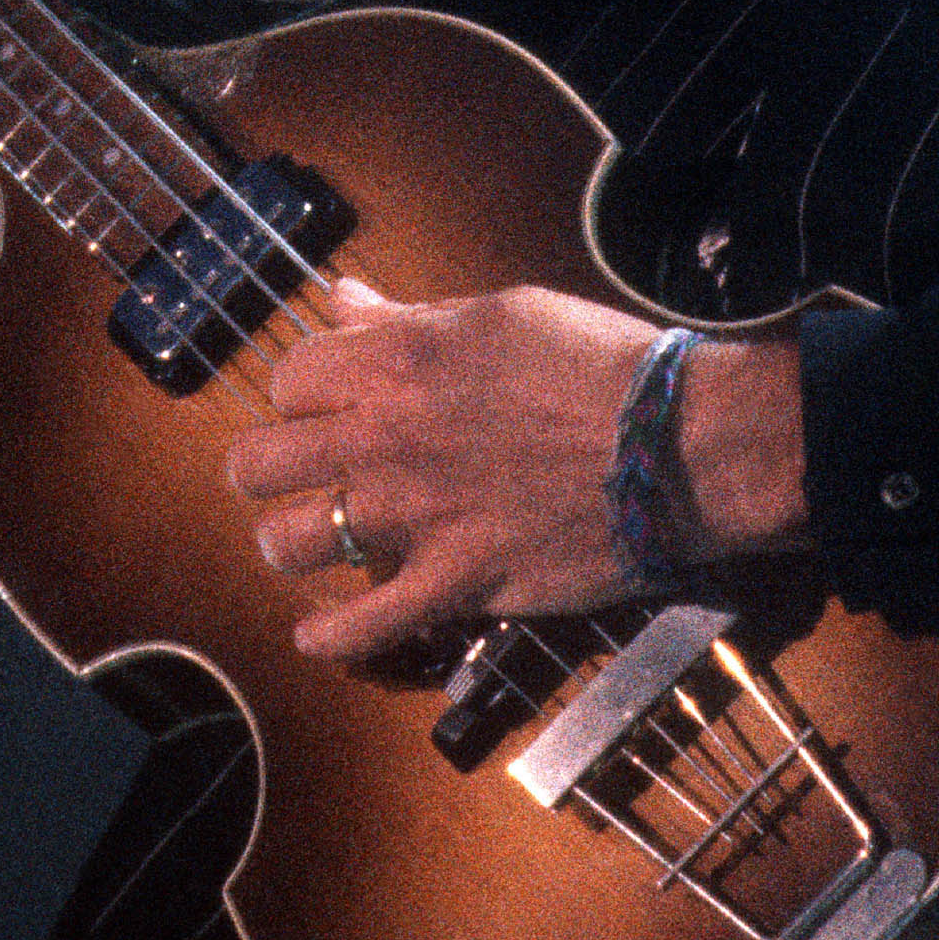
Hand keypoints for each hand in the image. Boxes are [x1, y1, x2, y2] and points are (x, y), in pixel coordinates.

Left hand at [223, 280, 805, 663]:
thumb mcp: (499, 314)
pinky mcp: (454, 583)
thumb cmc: (600, 366)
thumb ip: (407, 318)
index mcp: (396, 360)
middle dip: (270, 469)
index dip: (299, 394)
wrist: (679, 443)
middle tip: (301, 476)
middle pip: (259, 462)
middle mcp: (386, 436)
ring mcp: (414, 515)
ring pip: (286, 543)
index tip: (321, 408)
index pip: (287, 378)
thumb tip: (344, 301)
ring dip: (290, 544)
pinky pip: (360, 628)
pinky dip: (329, 638)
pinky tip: (319, 633)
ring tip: (311, 542)